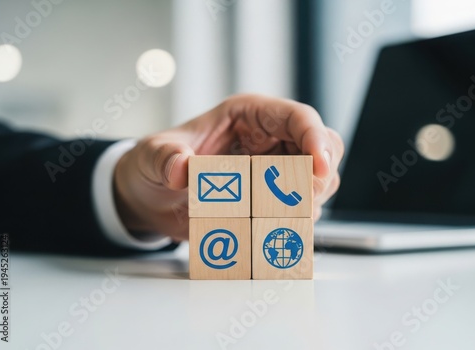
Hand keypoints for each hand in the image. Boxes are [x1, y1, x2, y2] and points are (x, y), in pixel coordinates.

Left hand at [113, 94, 343, 241]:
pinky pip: (298, 210)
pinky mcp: (270, 199)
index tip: (319, 166)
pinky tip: (266, 231)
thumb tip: (182, 169)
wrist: (152, 196)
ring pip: (316, 182)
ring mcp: (274, 171)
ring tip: (272, 219)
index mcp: (249, 117)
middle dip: (318, 175)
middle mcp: (269, 141)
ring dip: (305, 203)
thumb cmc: (158, 163)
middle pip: (322, 148)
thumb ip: (166, 158)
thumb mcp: (153, 156)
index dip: (315, 138)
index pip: (296, 118)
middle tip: (300, 202)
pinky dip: (292, 223)